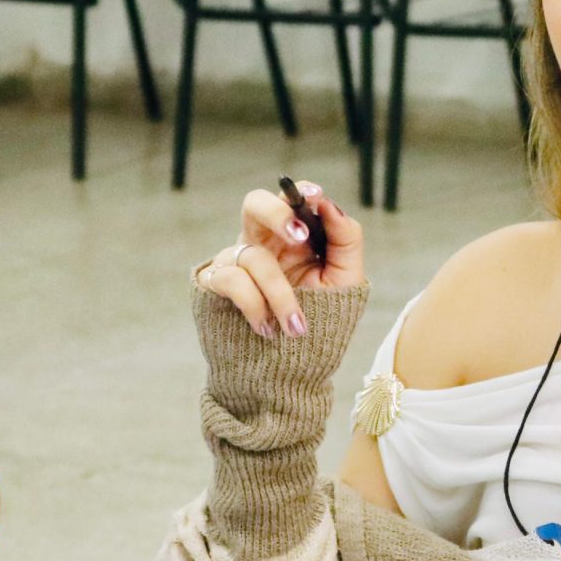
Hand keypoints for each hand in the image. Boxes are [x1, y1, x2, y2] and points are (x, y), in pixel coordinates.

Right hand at [195, 179, 365, 335]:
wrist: (290, 368)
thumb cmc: (321, 319)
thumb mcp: (345, 280)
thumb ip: (346, 239)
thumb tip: (328, 204)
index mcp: (293, 236)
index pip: (291, 199)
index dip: (300, 191)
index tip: (315, 196)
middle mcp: (262, 241)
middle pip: (254, 203)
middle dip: (276, 214)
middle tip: (299, 237)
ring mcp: (235, 260)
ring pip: (253, 256)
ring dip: (279, 293)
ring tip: (296, 327)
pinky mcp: (214, 283)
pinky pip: (231, 280)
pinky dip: (254, 305)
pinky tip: (268, 328)